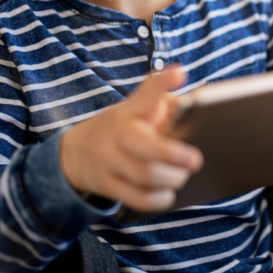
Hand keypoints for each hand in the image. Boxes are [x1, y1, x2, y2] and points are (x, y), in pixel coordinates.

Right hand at [60, 68, 202, 212]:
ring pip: (145, 174)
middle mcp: (118, 133)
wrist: (76, 152)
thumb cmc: (122, 128)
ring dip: (171, 178)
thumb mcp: (136, 110)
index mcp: (130, 111)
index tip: (179, 73)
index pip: (146, 93)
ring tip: (182, 176)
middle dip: (173, 154)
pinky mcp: (107, 184)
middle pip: (144, 144)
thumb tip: (196, 111)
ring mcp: (109, 160)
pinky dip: (159, 199)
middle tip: (195, 160)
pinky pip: (137, 197)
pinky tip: (168, 193)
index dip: (162, 82)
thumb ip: (165, 106)